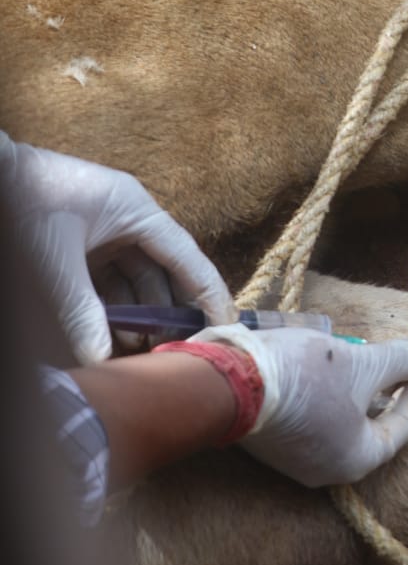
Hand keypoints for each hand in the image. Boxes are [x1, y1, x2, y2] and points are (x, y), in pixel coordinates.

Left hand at [0, 135, 234, 364]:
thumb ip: (81, 311)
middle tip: (181, 347)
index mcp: (136, 210)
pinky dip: (112, 306)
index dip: (208, 291)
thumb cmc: (24, 205)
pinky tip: (111, 334)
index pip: (185, 255)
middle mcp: (127, 220)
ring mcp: (104, 232)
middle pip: (164, 271)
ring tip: (140, 347)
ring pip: (136, 279)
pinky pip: (109, 279)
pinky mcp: (83, 245)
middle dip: (170, 310)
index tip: (226, 323)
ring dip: (139, 312)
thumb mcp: (57, 262)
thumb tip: (100, 359)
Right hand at [191, 322, 407, 485]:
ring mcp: (294, 460)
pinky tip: (321, 368)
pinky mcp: (271, 442)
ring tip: (355, 357)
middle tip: (390, 359)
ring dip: (352, 391)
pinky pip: (312, 420)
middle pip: (368, 427)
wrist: (229, 382)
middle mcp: (326, 470)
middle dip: (382, 389)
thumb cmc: (307, 377)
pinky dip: (325, 396)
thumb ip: (403, 360)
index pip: (400, 428)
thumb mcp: (362, 363)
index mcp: (356, 460)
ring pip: (339, 422)